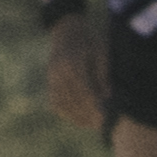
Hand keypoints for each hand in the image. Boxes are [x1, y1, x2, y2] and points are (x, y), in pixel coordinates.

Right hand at [41, 19, 106, 138]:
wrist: (67, 30)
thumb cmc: (89, 41)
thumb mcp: (101, 52)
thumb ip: (104, 74)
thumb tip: (107, 97)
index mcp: (73, 63)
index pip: (84, 92)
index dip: (94, 108)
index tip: (104, 120)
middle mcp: (59, 72)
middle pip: (73, 101)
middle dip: (87, 116)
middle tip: (101, 125)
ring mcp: (51, 78)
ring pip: (62, 104)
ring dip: (76, 117)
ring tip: (91, 124)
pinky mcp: (49, 81)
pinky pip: (55, 102)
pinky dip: (66, 112)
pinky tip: (79, 117)